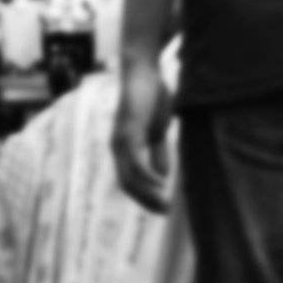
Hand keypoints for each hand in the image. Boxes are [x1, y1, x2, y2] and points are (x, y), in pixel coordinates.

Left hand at [112, 56, 173, 212]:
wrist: (144, 71)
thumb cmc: (151, 96)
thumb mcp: (158, 130)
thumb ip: (158, 152)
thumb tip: (162, 177)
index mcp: (124, 148)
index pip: (130, 181)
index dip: (145, 196)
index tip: (162, 208)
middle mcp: (118, 147)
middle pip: (127, 184)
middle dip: (146, 200)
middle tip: (165, 212)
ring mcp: (120, 140)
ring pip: (129, 176)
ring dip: (148, 193)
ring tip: (164, 204)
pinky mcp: (128, 131)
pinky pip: (134, 160)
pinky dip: (146, 175)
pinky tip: (159, 184)